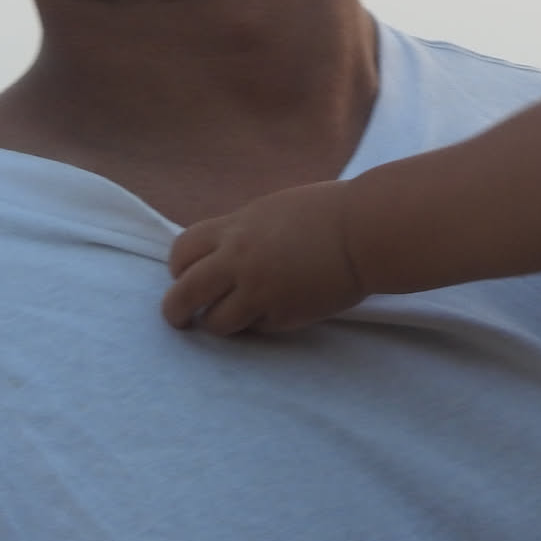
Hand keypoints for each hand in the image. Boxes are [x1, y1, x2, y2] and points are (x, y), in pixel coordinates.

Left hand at [161, 181, 365, 335]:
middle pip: (185, 293)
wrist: (365, 231)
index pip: (183, 251)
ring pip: (216, 322)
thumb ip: (244, 232)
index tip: (185, 276)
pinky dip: (258, 325)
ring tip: (230, 320)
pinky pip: (256, 329)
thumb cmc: (327, 212)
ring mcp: (259, 291)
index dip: (179, 268)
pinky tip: (274, 311)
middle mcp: (239, 260)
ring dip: (218, 323)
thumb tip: (223, 253)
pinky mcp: (283, 316)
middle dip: (176, 310)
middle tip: (180, 318)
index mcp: (236, 227)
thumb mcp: (273, 210)